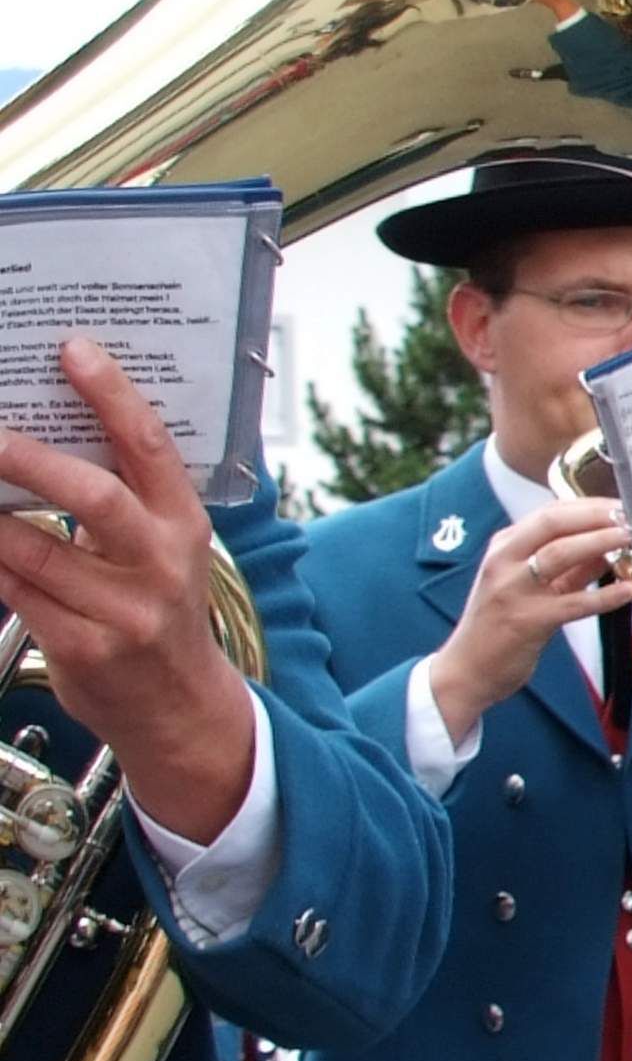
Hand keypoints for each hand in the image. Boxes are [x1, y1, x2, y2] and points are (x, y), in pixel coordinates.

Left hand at [0, 338, 259, 842]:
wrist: (181, 709)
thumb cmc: (159, 613)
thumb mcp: (163, 551)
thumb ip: (123, 499)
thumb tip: (44, 434)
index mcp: (186, 526)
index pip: (151, 448)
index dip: (113, 395)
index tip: (74, 350)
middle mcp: (162, 566)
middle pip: (93, 496)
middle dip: (26, 457)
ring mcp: (124, 612)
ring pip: (32, 547)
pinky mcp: (82, 649)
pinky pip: (14, 591)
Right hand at [430, 492, 631, 742]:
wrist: (467, 669)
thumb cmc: (500, 625)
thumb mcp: (528, 584)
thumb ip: (567, 566)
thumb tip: (608, 544)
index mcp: (504, 547)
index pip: (549, 513)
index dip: (589, 506)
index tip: (620, 505)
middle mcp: (505, 561)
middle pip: (553, 522)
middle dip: (595, 515)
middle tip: (630, 517)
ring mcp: (514, 590)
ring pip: (560, 553)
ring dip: (600, 542)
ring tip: (631, 540)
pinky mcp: (527, 621)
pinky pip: (574, 603)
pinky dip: (605, 596)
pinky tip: (629, 591)